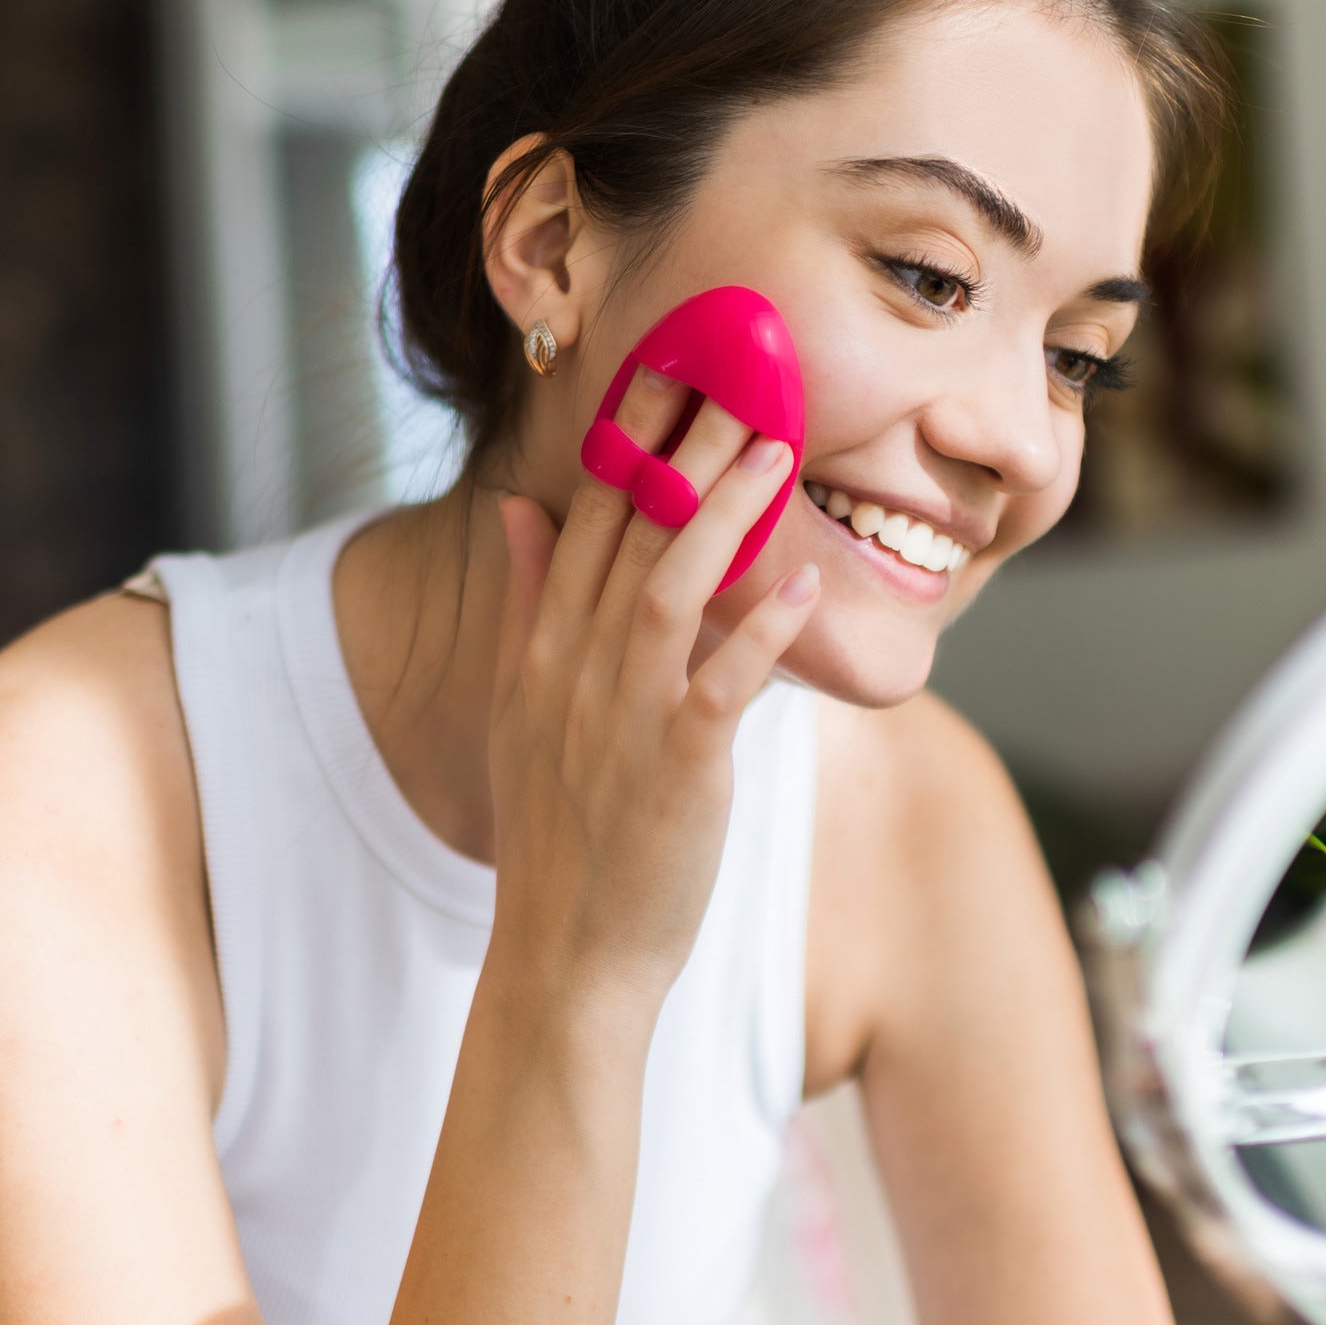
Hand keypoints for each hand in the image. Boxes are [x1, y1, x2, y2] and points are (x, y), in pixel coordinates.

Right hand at [484, 374, 820, 1049]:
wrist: (568, 957)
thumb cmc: (566, 835)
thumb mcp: (530, 707)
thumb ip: (531, 603)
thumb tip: (522, 508)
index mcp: (546, 652)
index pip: (585, 521)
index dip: (626, 441)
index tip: (665, 367)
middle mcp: (577, 672)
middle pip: (630, 536)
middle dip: (679, 448)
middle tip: (733, 370)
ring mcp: (624, 718)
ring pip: (671, 589)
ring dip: (723, 515)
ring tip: (775, 448)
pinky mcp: (679, 769)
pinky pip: (724, 683)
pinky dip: (765, 630)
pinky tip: (803, 581)